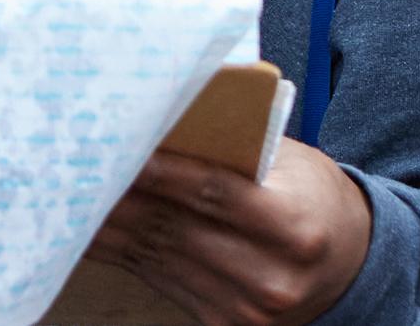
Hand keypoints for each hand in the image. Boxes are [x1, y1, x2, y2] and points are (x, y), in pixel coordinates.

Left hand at [87, 139, 371, 325]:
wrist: (346, 266)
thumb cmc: (313, 199)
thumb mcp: (292, 163)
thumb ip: (239, 146)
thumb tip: (166, 114)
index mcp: (297, 227)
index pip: (216, 193)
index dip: (165, 172)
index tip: (121, 147)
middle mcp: (271, 277)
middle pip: (178, 226)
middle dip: (123, 192)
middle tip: (78, 158)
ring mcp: (244, 309)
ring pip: (158, 255)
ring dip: (110, 221)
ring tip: (73, 186)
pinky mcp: (220, 322)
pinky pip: (157, 278)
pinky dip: (122, 249)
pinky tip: (92, 225)